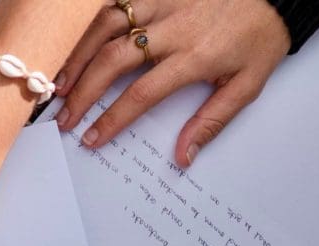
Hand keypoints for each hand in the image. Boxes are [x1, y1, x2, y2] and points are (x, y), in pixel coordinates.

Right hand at [53, 0, 289, 167]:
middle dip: (83, 91)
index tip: (91, 138)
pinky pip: (114, 3)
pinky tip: (76, 46)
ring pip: (106, 25)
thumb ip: (212, 121)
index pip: (142, 93)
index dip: (112, 119)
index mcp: (194, 56)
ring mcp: (162, 2)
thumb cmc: (259, 38)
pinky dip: (90, 25)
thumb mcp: (248, 85)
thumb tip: (183, 156)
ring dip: (78, 55)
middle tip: (64, 116)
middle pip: (113, 59)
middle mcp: (173, 27)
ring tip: (60, 82)